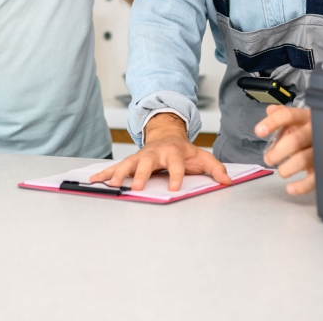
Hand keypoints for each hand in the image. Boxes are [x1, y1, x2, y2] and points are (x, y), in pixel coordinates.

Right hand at [89, 113, 230, 190]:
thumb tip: (227, 180)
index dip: (176, 175)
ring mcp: (141, 156)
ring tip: (113, 184)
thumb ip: (215, 169)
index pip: (176, 164)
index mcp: (174, 152)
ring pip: (128, 163)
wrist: (167, 135)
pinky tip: (95, 180)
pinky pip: (116, 167)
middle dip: (142, 174)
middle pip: (147, 162)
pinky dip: (105, 173)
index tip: (174, 187)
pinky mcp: (131, 160)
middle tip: (138, 186)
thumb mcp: (202, 157)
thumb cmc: (184, 151)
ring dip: (120, 173)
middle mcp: (155, 153)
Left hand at [255, 105, 314, 194]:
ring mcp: (321, 150)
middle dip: (277, 152)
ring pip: (303, 159)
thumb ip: (281, 114)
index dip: (272, 123)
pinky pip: (314, 179)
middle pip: (295, 140)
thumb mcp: (296, 120)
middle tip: (268, 158)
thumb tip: (270, 110)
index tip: (259, 131)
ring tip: (281, 171)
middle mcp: (315, 132)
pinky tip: (291, 187)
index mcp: (306, 118)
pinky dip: (301, 186)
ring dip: (286, 168)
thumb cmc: (308, 131)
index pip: (288, 115)